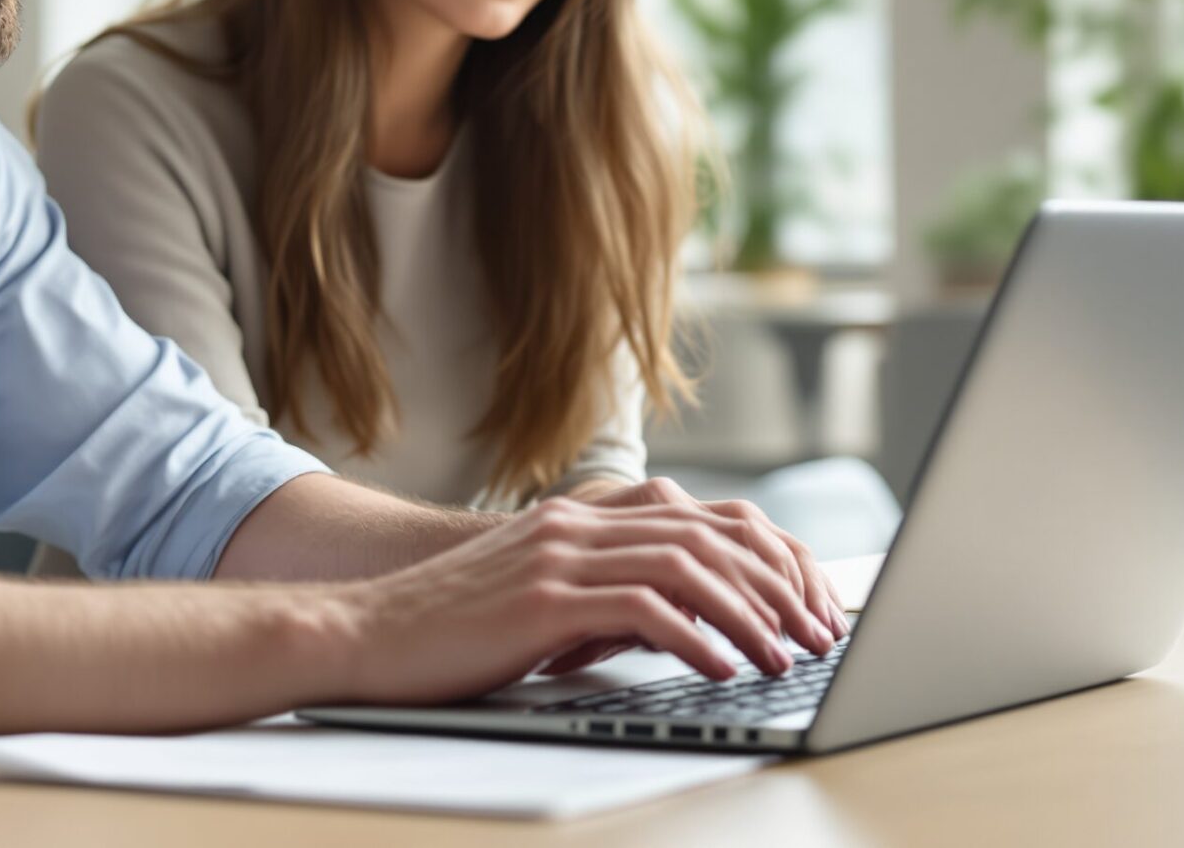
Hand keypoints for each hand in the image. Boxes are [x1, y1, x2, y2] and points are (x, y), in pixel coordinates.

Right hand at [322, 494, 828, 708]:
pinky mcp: (543, 601)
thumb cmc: (452, 627)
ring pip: (687, 567)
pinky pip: (642, 611)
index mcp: (582, 515)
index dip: (767, 551)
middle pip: (708, 534)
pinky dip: (694, 640)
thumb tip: (689, 619)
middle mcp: (577, 523)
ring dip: (749, 615)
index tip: (806, 599)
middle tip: (818, 632)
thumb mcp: (540, 592)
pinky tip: (720, 668)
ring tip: (784, 656)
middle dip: (777, 584)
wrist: (365, 632)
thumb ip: (606, 588)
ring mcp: (559, 557)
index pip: (703, 514)